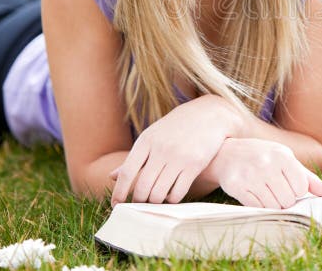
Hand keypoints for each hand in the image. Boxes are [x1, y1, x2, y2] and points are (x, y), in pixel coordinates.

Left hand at [110, 95, 241, 205]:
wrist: (209, 114)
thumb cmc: (176, 127)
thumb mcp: (153, 135)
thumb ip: (134, 157)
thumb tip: (112, 177)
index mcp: (146, 140)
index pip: (127, 173)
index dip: (120, 192)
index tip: (116, 205)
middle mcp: (161, 149)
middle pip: (142, 187)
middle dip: (138, 201)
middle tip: (139, 206)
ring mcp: (178, 157)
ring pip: (159, 193)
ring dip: (155, 202)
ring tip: (155, 202)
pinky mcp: (194, 165)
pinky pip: (178, 192)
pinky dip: (172, 199)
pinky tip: (171, 197)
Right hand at [206, 137, 321, 208]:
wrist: (227, 152)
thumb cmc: (263, 156)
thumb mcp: (286, 160)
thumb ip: (309, 178)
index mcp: (283, 156)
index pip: (301, 188)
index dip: (296, 191)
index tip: (288, 184)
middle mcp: (267, 164)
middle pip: (288, 200)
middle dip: (284, 199)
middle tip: (274, 188)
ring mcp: (251, 175)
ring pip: (273, 207)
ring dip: (271, 204)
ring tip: (264, 190)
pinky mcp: (237, 186)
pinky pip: (257, 208)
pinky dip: (258, 205)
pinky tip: (254, 193)